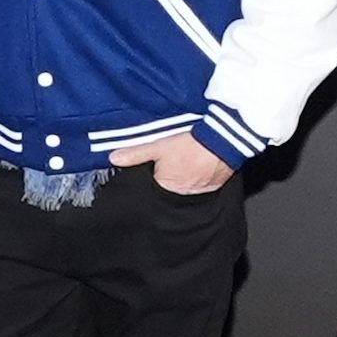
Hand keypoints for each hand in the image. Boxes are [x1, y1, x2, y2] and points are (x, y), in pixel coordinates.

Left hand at [110, 130, 233, 194]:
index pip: (153, 186)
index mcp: (166, 187)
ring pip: (188, 187)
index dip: (153, 174)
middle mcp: (182, 195)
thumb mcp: (159, 146)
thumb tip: (113, 159)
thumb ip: (136, 154)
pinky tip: (202, 164)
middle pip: (170, 188)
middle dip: (170, 177)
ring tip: (189, 161)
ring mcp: (201, 192)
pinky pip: (204, 185)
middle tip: (175, 160)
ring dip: (187, 177)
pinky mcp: (215, 186)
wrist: (223, 141)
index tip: (158, 164)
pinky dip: (202, 177)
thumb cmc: (190, 144)